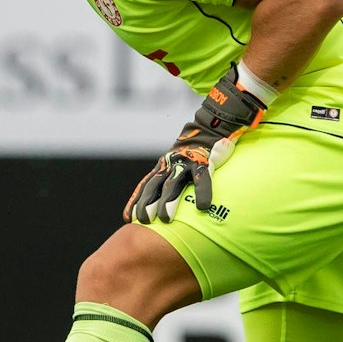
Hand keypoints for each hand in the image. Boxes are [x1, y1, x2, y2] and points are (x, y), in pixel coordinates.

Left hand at [126, 65, 268, 223]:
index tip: (128, 218)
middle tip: (142, 221)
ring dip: (167, 202)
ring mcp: (187, 162)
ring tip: (165, 220)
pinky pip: (204, 180)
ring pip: (173, 184)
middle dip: (146, 203)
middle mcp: (171, 163)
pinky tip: (204, 208)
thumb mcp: (179, 158)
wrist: (214, 120)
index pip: (146, 184)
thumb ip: (172, 175)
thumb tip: (167, 198)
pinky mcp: (204, 161)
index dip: (137, 200)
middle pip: (154, 186)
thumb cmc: (197, 145)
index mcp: (164, 164)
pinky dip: (203, 194)